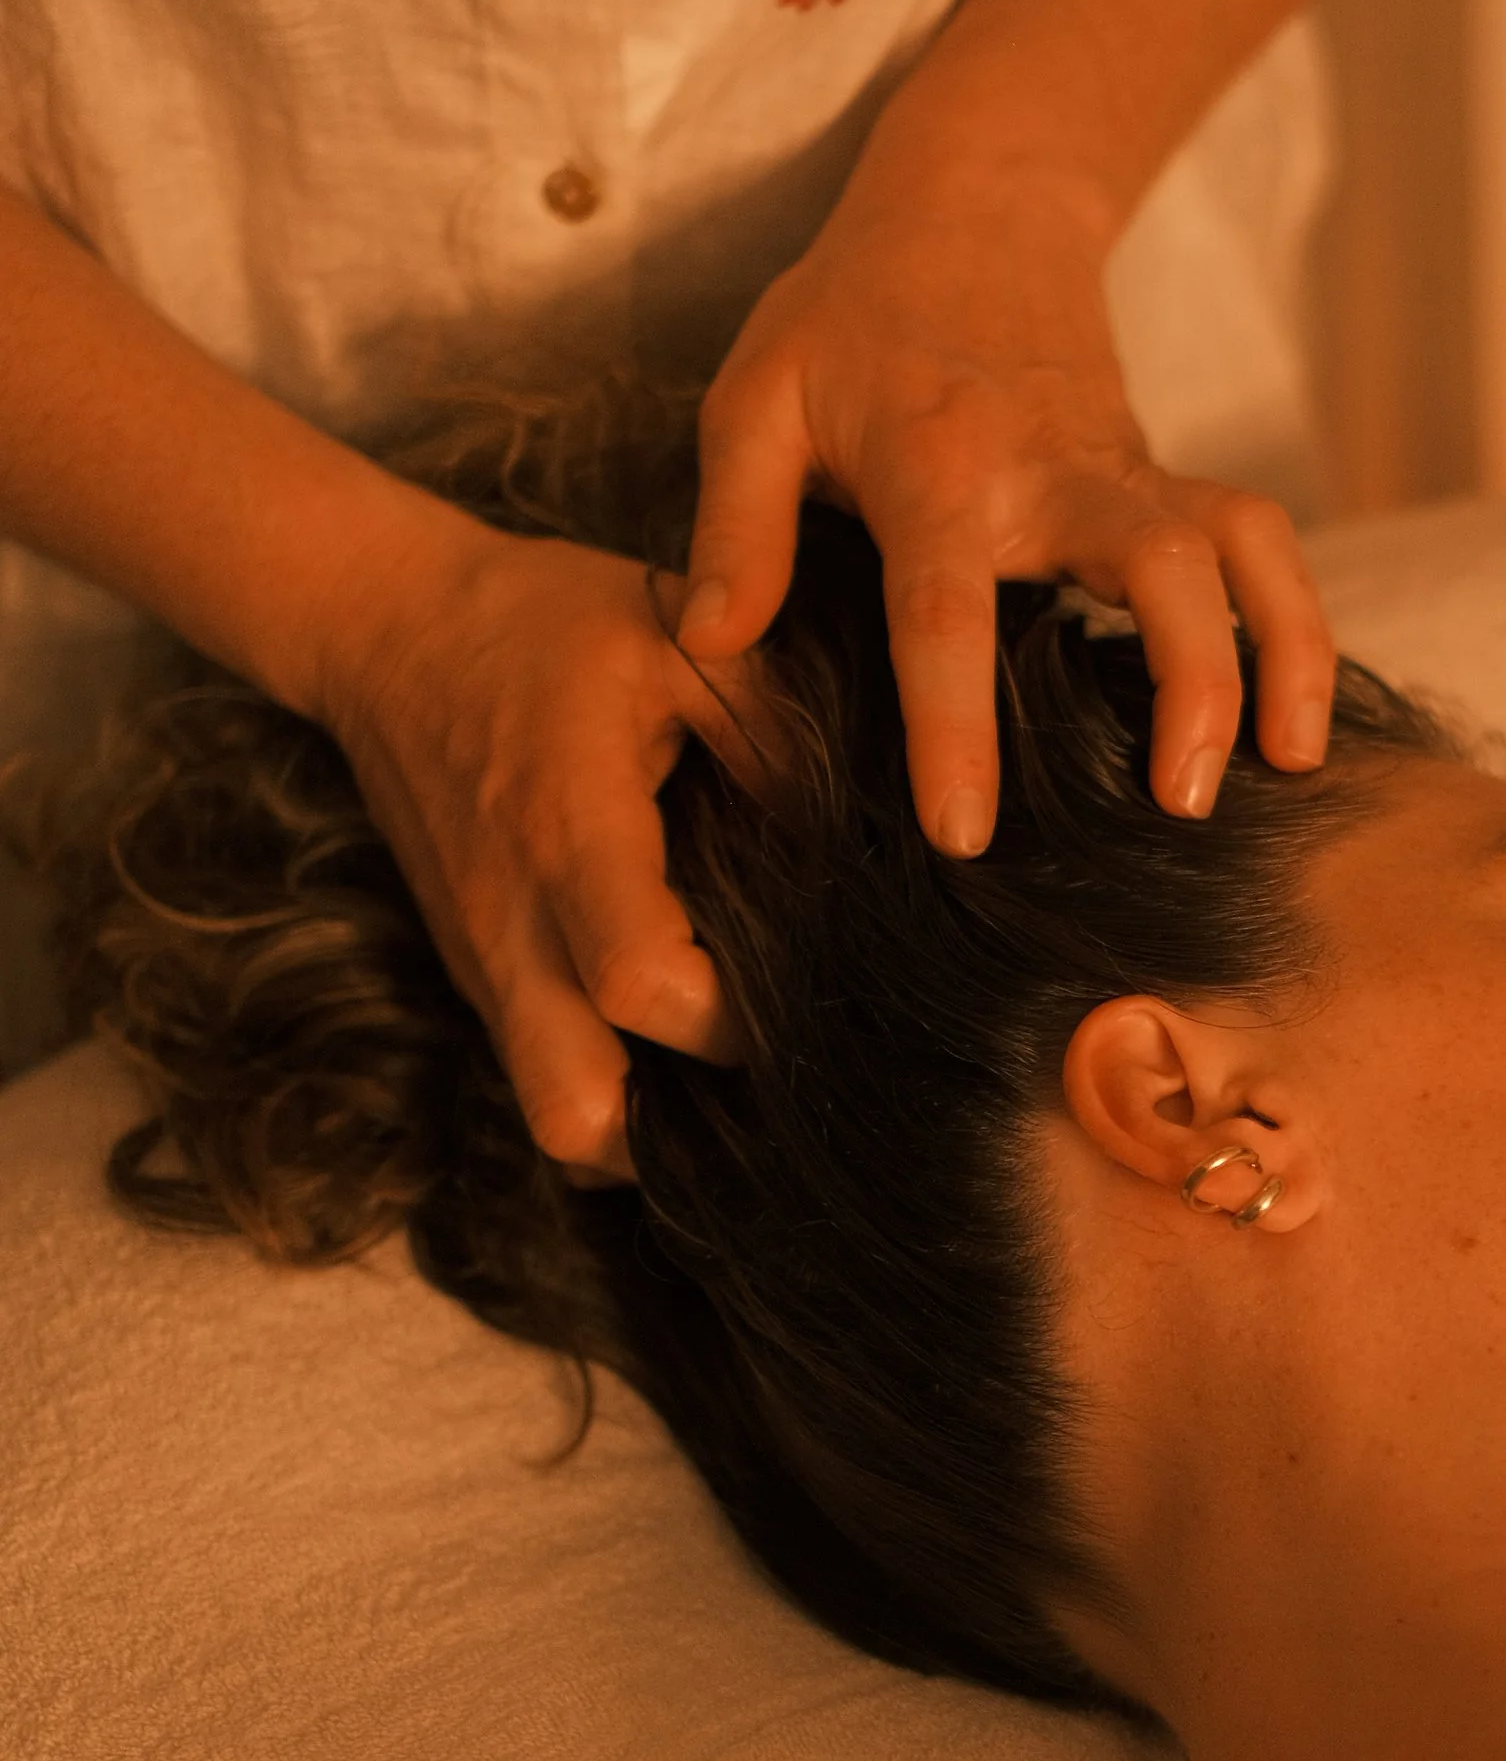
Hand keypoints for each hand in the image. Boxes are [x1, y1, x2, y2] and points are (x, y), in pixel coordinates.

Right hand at [314, 496, 742, 1176]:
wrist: (384, 627)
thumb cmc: (540, 622)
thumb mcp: (674, 629)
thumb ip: (775, 727)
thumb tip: (866, 829)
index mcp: (566, 832)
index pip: (641, 986)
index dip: (732, 1021)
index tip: (805, 991)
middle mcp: (511, 922)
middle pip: (571, 1113)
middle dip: (677, 1138)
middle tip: (764, 1084)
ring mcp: (483, 962)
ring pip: (550, 1119)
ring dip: (641, 1135)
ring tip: (727, 1087)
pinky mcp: (478, 972)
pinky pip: (538, 1076)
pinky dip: (608, 1096)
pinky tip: (677, 1059)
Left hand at [674, 146, 1336, 852]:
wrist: (975, 205)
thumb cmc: (849, 317)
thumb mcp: (756, 399)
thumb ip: (733, 528)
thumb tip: (712, 646)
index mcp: (935, 465)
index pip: (947, 609)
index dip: (955, 724)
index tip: (965, 833)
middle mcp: (1051, 468)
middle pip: (1156, 565)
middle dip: (1186, 683)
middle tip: (1181, 805)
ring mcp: (1124, 469)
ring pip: (1237, 547)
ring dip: (1275, 653)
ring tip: (1286, 769)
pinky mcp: (1166, 478)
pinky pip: (1258, 544)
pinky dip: (1295, 624)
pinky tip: (1295, 723)